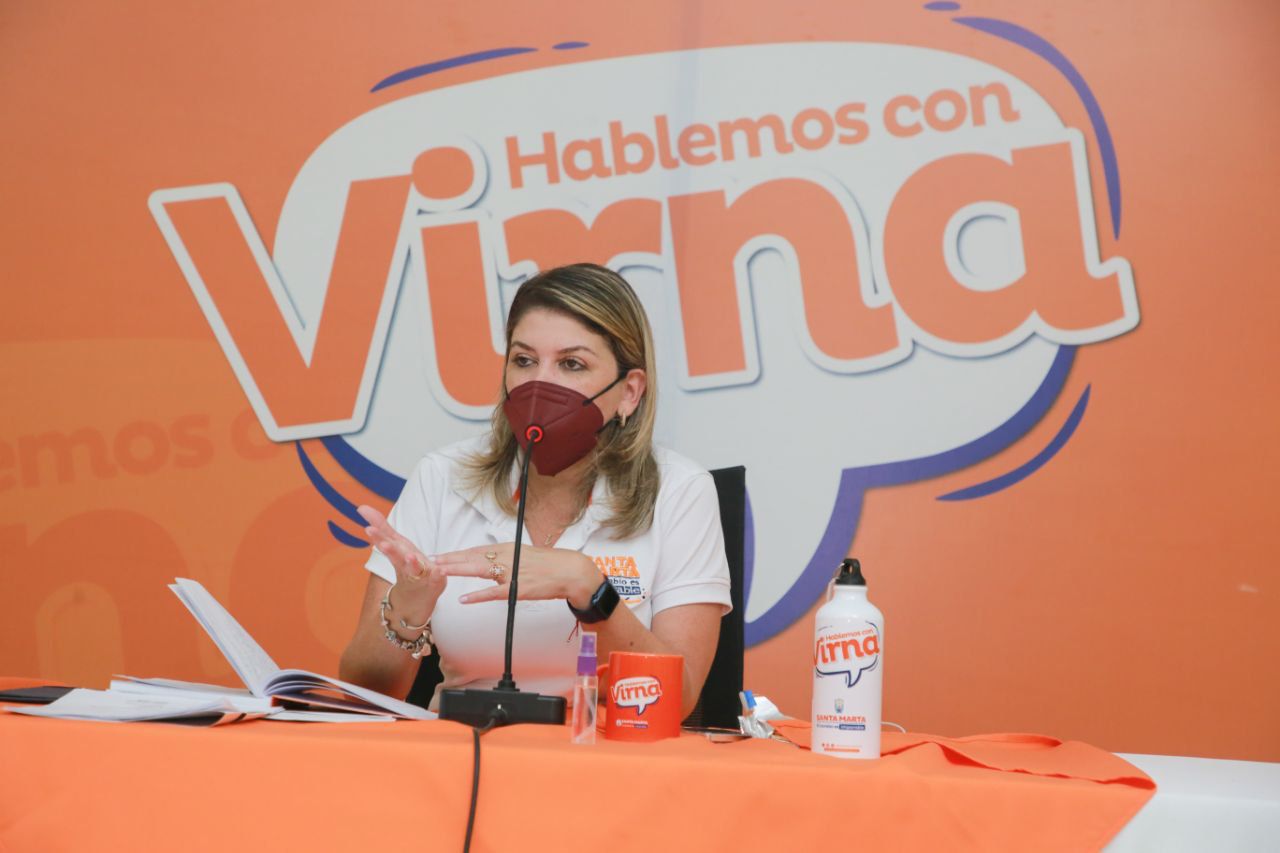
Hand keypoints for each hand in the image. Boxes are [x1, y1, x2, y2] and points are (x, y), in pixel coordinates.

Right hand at [356, 505, 444, 623]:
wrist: (414, 602)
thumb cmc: (405, 567)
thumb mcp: (394, 545)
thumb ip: (381, 526)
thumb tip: (361, 507)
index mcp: (397, 553)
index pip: (386, 542)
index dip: (378, 536)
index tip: (368, 529)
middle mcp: (405, 565)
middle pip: (396, 556)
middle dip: (390, 550)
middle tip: (382, 544)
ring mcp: (419, 576)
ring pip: (414, 569)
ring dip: (412, 563)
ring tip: (410, 556)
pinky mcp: (434, 584)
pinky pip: (436, 579)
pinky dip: (438, 575)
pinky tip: (440, 570)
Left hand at [432, 543, 599, 607]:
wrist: (570, 571)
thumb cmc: (549, 565)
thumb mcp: (524, 556)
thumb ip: (506, 559)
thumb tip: (490, 562)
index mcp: (507, 549)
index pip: (474, 551)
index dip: (454, 554)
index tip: (437, 555)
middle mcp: (506, 557)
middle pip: (470, 557)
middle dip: (448, 559)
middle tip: (428, 561)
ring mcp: (511, 572)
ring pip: (477, 570)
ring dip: (456, 570)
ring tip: (438, 572)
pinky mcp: (518, 588)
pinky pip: (493, 592)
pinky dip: (478, 595)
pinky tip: (464, 599)